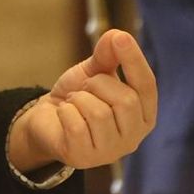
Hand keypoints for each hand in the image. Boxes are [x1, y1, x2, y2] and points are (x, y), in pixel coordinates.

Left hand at [8, 29, 156, 170]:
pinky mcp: (84, 157)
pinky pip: (76, 125)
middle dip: (98, 84)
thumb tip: (119, 35)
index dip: (135, 61)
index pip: (147, 86)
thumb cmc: (78, 97)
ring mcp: (110, 152)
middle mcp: (134, 137)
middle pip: (125, 100)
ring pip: (99, 113)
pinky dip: (65, 112)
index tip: (121, 38)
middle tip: (85, 88)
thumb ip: (108, 55)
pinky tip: (64, 117)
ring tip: (74, 104)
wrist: (46, 120)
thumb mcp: (94, 72)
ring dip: (79, 99)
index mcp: (143, 114)